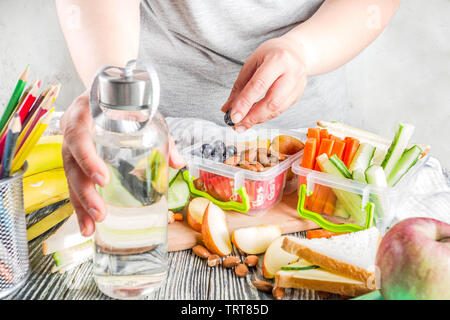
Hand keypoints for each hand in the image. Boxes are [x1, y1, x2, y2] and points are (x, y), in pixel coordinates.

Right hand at [61, 91, 184, 235]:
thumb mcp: (142, 112)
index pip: (80, 136)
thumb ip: (160, 136)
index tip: (103, 179)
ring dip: (80, 205)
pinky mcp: (74, 161)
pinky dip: (80, 205)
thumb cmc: (122, 103)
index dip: (88, 158)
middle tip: (101, 214)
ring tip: (90, 229)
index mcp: (84, 114)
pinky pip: (74, 183)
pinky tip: (88, 224)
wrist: (103, 91)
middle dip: (85, 192)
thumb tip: (179, 163)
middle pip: (71, 165)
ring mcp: (70, 148)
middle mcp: (72, 132)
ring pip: (70, 179)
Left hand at [221, 37, 307, 130]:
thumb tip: (227, 108)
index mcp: (277, 59)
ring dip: (259, 119)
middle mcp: (292, 72)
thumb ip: (240, 86)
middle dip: (253, 117)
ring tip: (244, 124)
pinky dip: (266, 116)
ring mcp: (298, 85)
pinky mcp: (299, 94)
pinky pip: (281, 110)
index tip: (233, 117)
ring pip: (278, 109)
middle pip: (272, 101)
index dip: (245, 103)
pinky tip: (256, 117)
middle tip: (237, 126)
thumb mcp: (252, 63)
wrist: (297, 51)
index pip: (259, 85)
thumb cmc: (271, 54)